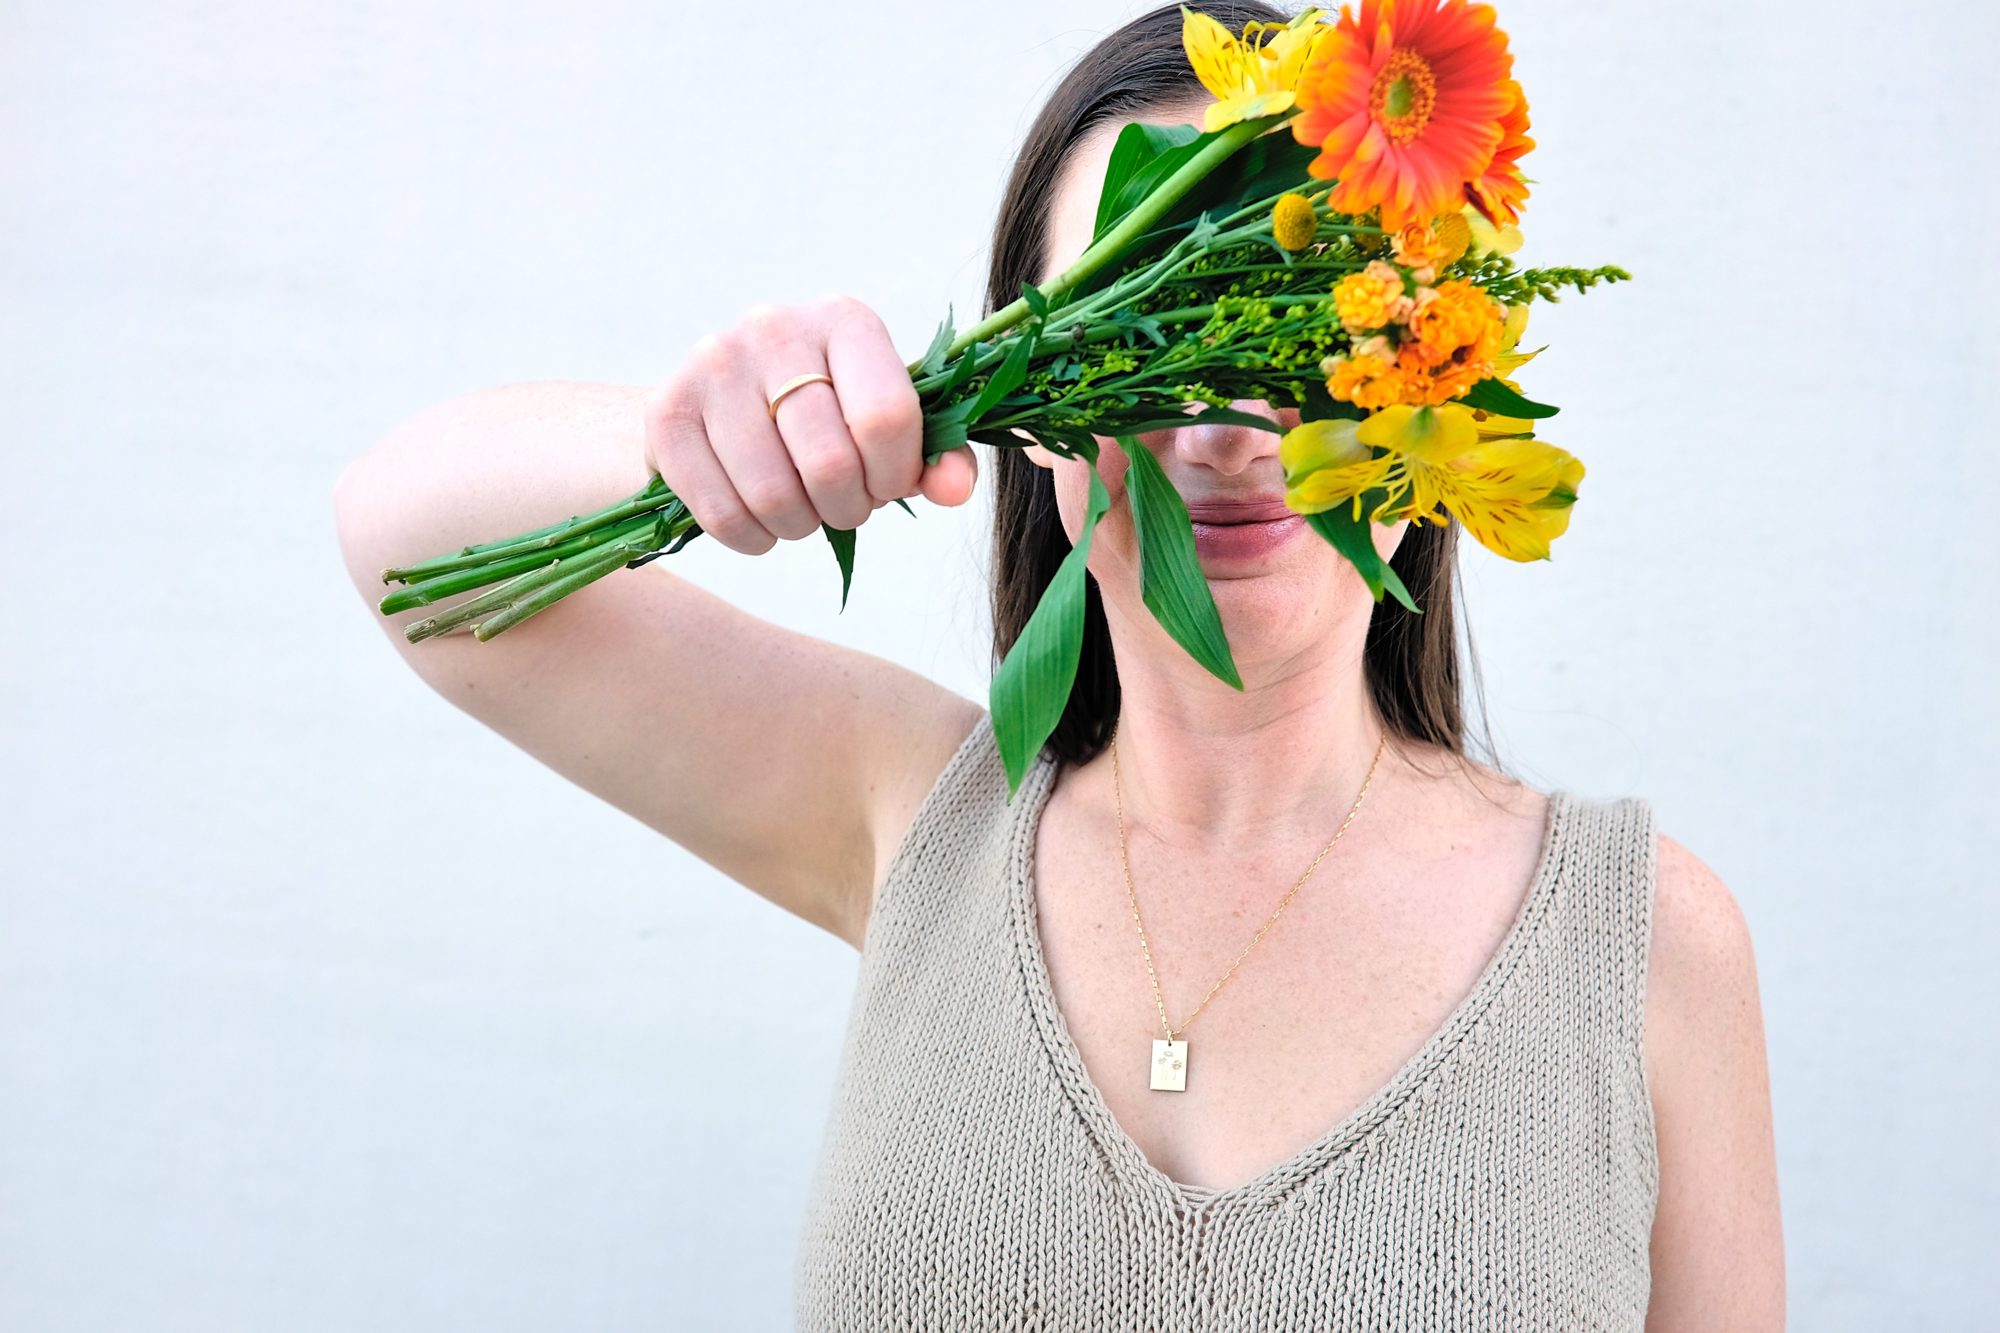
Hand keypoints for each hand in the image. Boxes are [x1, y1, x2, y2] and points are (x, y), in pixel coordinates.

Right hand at [644, 294, 978, 554]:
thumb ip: (936, 456)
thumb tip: (954, 490)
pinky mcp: (666, 410)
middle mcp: (773, 327)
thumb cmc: (824, 415)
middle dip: (847, 508)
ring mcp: (712, 364)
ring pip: (773, 495)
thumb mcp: (887, 424)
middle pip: (830, 463)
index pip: (887, 416)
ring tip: (802, 512)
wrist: (722, 403)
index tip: (886, 485)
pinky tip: (761, 524)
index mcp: (844, 320)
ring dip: (799, 527)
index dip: (895, 475)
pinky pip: (719, 512)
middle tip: (843, 506)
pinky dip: (750, 538)